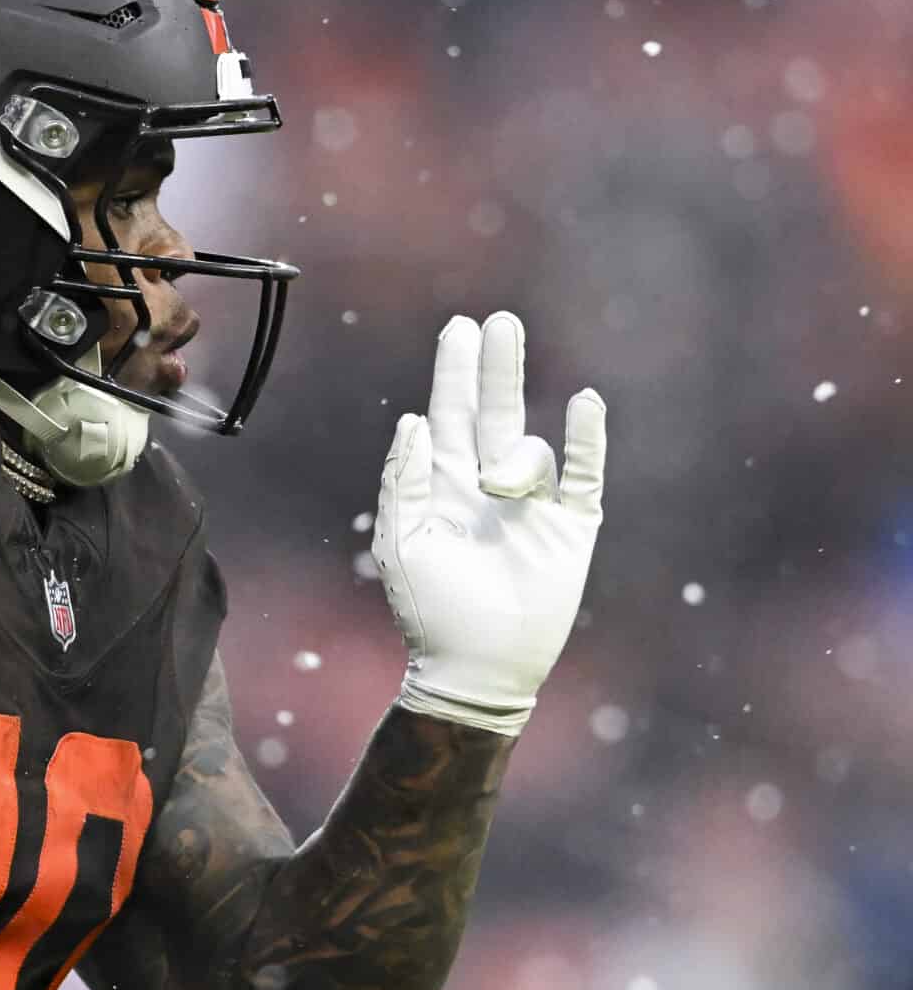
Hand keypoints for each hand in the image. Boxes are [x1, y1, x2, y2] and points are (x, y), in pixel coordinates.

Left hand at [373, 313, 605, 735]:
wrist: (477, 667)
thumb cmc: (431, 611)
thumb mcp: (402, 543)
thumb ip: (406, 481)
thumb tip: (413, 422)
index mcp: (444, 486)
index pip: (449, 417)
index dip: (454, 375)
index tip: (458, 330)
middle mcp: (489, 486)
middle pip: (495, 412)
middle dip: (495, 368)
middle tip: (498, 322)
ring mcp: (532, 505)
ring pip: (531, 448)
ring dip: (517, 458)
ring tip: (498, 487)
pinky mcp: (570, 527)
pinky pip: (584, 473)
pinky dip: (587, 439)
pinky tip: (584, 404)